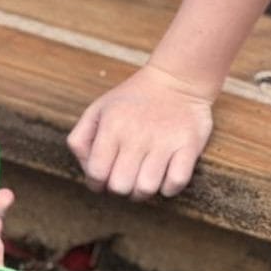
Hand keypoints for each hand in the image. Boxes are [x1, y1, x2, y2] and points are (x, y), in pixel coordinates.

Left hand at [67, 64, 214, 199]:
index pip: (96, 173)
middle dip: (119, 189)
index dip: (96, 184)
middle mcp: (137, 134)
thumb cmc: (133, 99)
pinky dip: (168, 187)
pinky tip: (164, 177)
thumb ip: (81, 139)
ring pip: (147, 189)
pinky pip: (176, 182)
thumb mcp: (98, 109)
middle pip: (120, 186)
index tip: (103, 180)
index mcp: (112, 125)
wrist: (178, 79)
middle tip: (125, 178)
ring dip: (143, 192)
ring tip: (143, 179)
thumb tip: (87, 170)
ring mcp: (164, 141)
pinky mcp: (189, 145)